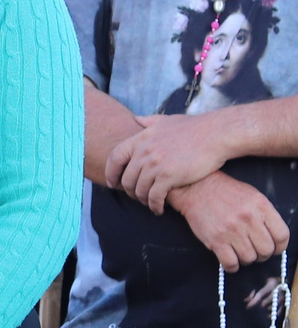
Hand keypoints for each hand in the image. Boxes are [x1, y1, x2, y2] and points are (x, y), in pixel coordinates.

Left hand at [109, 112, 233, 212]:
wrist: (216, 134)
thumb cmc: (195, 127)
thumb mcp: (167, 120)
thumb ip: (149, 121)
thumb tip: (135, 119)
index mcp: (141, 139)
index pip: (115, 157)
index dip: (111, 172)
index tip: (112, 183)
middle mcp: (144, 152)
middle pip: (126, 178)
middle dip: (129, 191)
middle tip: (136, 197)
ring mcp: (155, 165)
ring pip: (139, 190)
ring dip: (142, 200)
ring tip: (149, 204)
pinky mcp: (168, 177)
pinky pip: (154, 197)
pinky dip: (154, 205)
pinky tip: (159, 209)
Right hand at [174, 171, 291, 272]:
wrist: (196, 188)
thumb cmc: (225, 192)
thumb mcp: (253, 196)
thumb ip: (265, 215)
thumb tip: (273, 237)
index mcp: (261, 206)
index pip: (282, 235)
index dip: (280, 246)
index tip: (275, 249)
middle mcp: (248, 219)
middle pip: (266, 250)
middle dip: (263, 255)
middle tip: (255, 251)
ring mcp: (231, 230)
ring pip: (249, 258)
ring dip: (247, 260)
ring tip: (241, 253)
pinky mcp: (215, 240)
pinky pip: (230, 263)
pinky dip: (232, 267)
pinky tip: (230, 261)